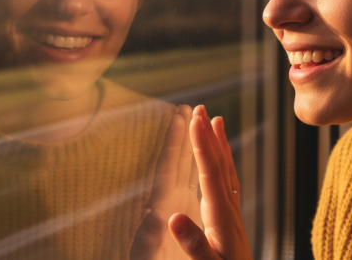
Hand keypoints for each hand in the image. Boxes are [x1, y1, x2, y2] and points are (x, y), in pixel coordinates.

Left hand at [130, 105, 201, 259]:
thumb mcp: (149, 256)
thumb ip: (151, 237)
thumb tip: (156, 218)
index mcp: (160, 208)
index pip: (168, 167)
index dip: (174, 141)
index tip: (180, 117)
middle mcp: (164, 202)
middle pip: (174, 160)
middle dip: (181, 134)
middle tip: (188, 107)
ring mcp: (172, 206)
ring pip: (182, 169)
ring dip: (189, 145)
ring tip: (195, 122)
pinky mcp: (179, 215)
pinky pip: (190, 183)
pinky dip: (196, 165)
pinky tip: (202, 158)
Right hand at [167, 105, 252, 259]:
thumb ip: (194, 244)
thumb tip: (173, 216)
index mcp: (220, 216)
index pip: (210, 172)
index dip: (201, 145)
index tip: (194, 119)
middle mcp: (229, 209)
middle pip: (220, 164)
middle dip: (209, 135)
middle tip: (201, 109)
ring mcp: (232, 213)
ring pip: (227, 170)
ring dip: (219, 144)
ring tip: (216, 121)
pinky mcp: (231, 220)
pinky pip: (228, 182)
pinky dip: (223, 164)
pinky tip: (221, 161)